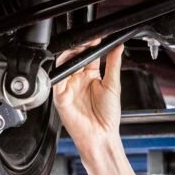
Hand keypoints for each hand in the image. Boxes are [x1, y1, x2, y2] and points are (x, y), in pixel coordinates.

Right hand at [52, 40, 136, 174]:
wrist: (101, 136)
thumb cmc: (107, 117)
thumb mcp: (113, 85)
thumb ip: (113, 64)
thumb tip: (118, 47)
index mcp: (90, 76)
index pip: (87, 55)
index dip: (91, 46)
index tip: (98, 38)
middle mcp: (77, 80)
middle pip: (73, 57)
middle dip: (80, 47)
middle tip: (89, 41)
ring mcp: (68, 88)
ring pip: (63, 66)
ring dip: (70, 56)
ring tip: (81, 50)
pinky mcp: (60, 97)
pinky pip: (57, 81)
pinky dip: (62, 72)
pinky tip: (70, 67)